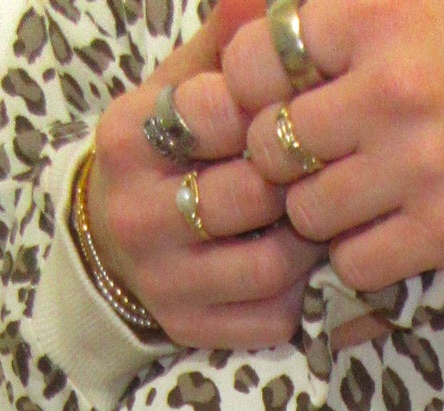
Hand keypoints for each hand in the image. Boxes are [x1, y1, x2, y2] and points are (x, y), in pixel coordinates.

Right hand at [85, 0, 324, 347]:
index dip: (264, 111)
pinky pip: (270, 319)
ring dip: (309, 242)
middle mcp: (135, 213)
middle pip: (249, 195)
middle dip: (297, 181)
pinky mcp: (190, 330)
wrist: (119, 242)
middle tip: (324, 171)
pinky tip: (300, 268)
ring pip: (269, 266)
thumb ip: (225, 47)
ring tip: (317, 217)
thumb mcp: (184, 87)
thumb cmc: (173, 152)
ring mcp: (162, 281)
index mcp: (130, 138)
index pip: (211, 115)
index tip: (286, 111)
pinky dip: (300, 295)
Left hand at [221, 0, 443, 297]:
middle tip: (313, 167)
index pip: (260, 60)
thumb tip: (250, 58)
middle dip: (284, 165)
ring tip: (355, 203)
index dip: (252, 93)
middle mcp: (393, 88)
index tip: (276, 108)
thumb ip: (340, 26)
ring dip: (320, 219)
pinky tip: (385, 236)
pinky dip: (358, 259)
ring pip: (308, 212)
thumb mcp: (417, 13)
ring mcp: (418, 164)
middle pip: (274, 145)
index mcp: (380, 21)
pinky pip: (354, 262)